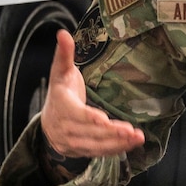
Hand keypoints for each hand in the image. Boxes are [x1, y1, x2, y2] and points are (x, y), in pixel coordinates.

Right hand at [40, 27, 144, 157]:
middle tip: (131, 131)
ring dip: (117, 143)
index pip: (76, 114)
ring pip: (96, 145)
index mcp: (62, 105)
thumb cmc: (60, 92)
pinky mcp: (82, 151)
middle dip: (111, 133)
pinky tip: (131, 144)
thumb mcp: (60, 71)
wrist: (48, 122)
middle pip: (90, 132)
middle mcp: (66, 127)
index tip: (103, 119)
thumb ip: (64, 54)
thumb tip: (62, 33)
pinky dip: (116, 150)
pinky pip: (99, 153)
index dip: (89, 118)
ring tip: (137, 138)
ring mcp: (73, 142)